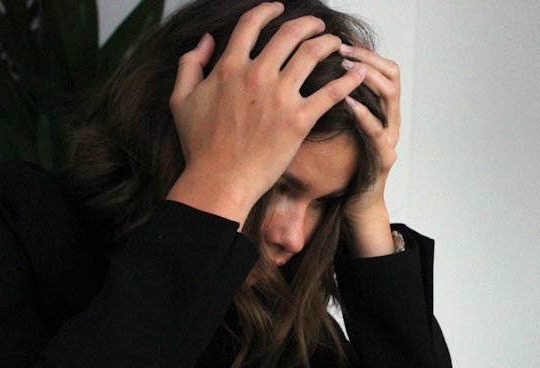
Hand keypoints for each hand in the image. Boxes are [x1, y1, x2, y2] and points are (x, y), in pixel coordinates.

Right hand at [166, 2, 367, 228]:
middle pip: (289, 33)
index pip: (251, 24)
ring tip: (337, 43)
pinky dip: (348, 79)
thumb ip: (190, 64)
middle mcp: (257, 75)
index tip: (278, 8)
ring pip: (312, 54)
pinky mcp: (299, 120)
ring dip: (328, 43)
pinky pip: (331, 92)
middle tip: (318, 25)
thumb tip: (205, 41)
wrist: (219, 180)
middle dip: (308, 24)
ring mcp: (280, 97)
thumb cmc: (200, 145)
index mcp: (229, 67)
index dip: (267, 10)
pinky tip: (359, 72)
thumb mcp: (181, 99)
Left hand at [339, 44, 400, 256]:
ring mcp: (390, 138)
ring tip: (344, 68)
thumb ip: (333, 102)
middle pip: (392, 75)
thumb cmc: (343, 166)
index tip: (341, 42)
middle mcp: (391, 120)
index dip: (365, 52)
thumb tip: (309, 73)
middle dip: (366, 58)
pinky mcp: (384, 158)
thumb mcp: (338, 127)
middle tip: (342, 49)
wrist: (355, 205)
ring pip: (390, 97)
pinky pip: (378, 132)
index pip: (384, 68)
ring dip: (367, 78)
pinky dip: (363, 114)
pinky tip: (347, 102)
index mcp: (381, 109)